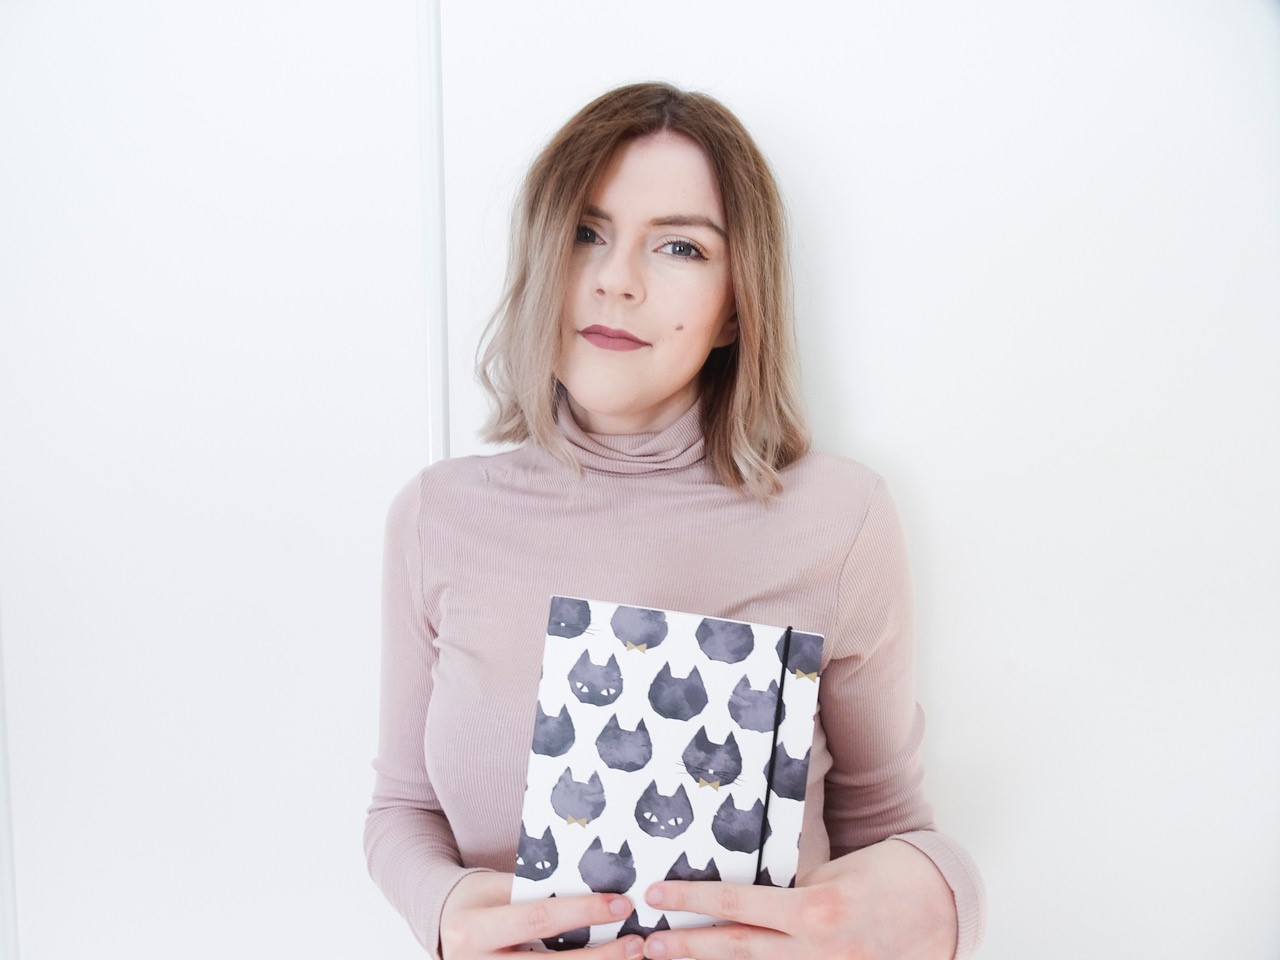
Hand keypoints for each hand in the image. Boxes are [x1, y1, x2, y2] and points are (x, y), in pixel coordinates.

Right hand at [439, 871, 645, 958]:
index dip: (582, 913)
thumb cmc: (477, 901)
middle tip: (636, 944)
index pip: (538, 919)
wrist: (444, 927)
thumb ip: (537, 892)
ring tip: (629, 959)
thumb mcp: (496, 887)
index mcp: (473, 931)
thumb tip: (596, 891)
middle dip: (600, 957)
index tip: (620, 905)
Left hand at [639, 838, 956, 959]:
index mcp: (817, 911)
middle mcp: (820, 952)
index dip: (694, 901)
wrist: (943, 909)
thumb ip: (788, 888)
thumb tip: (741, 895)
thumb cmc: (885, 876)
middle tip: (645, 945)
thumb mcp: (832, 872)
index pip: (740, 906)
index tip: (656, 896)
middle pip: (738, 953)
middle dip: (688, 949)